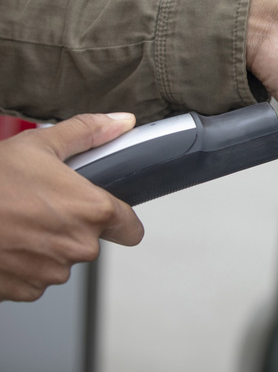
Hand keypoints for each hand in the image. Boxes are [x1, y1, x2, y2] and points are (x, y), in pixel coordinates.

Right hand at [0, 114, 144, 301]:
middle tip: (43, 206)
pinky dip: (24, 264)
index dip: (120, 221)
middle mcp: (79, 247)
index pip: (131, 229)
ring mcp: (52, 272)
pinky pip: (35, 278)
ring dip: (47, 246)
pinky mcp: (26, 290)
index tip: (108, 215)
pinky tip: (7, 242)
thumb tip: (121, 122)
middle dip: (73, 227)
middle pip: (91, 241)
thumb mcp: (40, 144)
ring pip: (61, 260)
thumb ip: (88, 133)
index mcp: (93, 211)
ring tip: (18, 221)